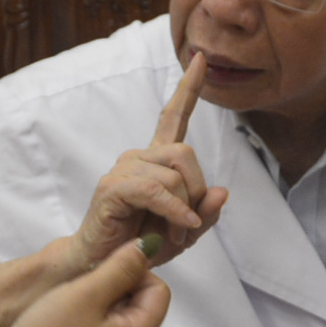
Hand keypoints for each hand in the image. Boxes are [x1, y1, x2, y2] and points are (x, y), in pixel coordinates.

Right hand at [0, 236, 171, 326]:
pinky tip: (66, 312)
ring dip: (102, 297)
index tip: (104, 268)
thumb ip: (121, 267)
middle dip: (119, 283)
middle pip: (142, 303)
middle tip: (85, 280)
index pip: (160, 291)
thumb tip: (149, 246)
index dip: (137, 271)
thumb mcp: (87, 293)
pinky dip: (91, 313)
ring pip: (120, 315)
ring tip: (73, 295)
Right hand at [75, 53, 227, 266]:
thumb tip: (222, 191)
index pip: (174, 116)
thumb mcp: (185, 233)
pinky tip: (180, 230)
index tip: (201, 58)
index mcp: (156, 160)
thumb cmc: (142, 246)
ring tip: (174, 237)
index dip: (189, 88)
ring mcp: (123, 169)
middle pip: (186, 153)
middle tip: (188, 227)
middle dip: (196, 192)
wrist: (103, 267)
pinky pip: (156, 190)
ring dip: (184, 212)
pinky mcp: (113, 188)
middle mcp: (139, 157)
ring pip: (174, 175)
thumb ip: (205, 214)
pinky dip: (174, 212)